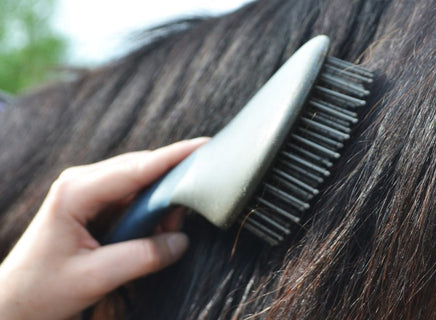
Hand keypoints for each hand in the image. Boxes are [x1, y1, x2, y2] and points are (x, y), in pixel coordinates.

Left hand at [0, 138, 208, 319]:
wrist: (14, 302)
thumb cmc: (43, 290)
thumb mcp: (94, 277)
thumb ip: (142, 258)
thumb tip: (181, 241)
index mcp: (76, 191)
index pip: (136, 169)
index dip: (173, 157)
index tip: (203, 146)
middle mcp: (82, 182)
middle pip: (140, 169)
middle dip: (170, 185)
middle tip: (193, 208)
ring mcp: (87, 190)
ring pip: (138, 183)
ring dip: (160, 202)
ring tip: (170, 230)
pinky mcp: (94, 203)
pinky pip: (131, 197)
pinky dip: (149, 211)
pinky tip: (155, 228)